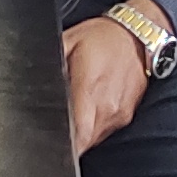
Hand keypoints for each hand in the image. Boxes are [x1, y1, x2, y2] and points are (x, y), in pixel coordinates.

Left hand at [63, 16, 152, 156]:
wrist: (137, 36)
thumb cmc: (102, 37)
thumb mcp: (68, 41)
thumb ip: (53, 65)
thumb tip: (39, 82)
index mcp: (89, 87)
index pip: (76, 131)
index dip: (61, 141)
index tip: (50, 137)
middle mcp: (107, 105)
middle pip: (83, 141)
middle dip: (68, 139)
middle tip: (57, 127)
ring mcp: (118, 113)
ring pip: (94, 139)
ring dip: (81, 134)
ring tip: (73, 116)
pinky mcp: (126, 116)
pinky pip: (105, 131)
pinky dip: (93, 128)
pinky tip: (89, 112)